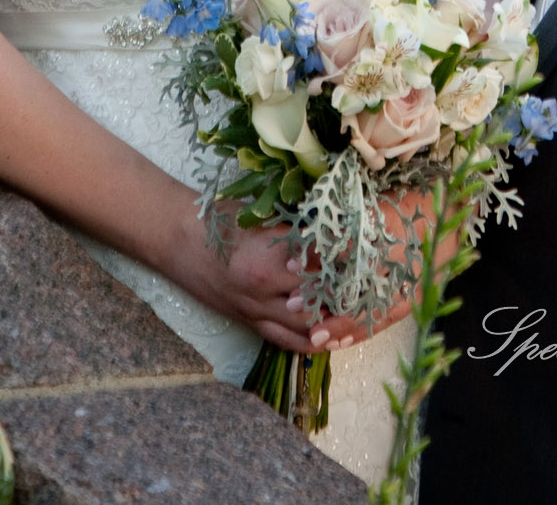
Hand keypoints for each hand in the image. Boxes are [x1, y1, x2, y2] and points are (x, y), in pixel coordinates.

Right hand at [167, 199, 402, 353]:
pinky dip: (314, 339)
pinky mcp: (251, 324)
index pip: (320, 268)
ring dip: (335, 322)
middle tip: (379, 285)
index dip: (349, 262)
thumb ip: (297, 225)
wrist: (178, 240)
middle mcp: (264, 295)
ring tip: (364, 310)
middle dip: (349, 296)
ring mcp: (257, 314)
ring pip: (308, 330)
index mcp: (267, 262)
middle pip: (320, 304)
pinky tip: (334, 332)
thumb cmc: (219, 218)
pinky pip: (288, 341)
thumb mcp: (260, 215)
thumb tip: (338, 221)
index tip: (374, 253)